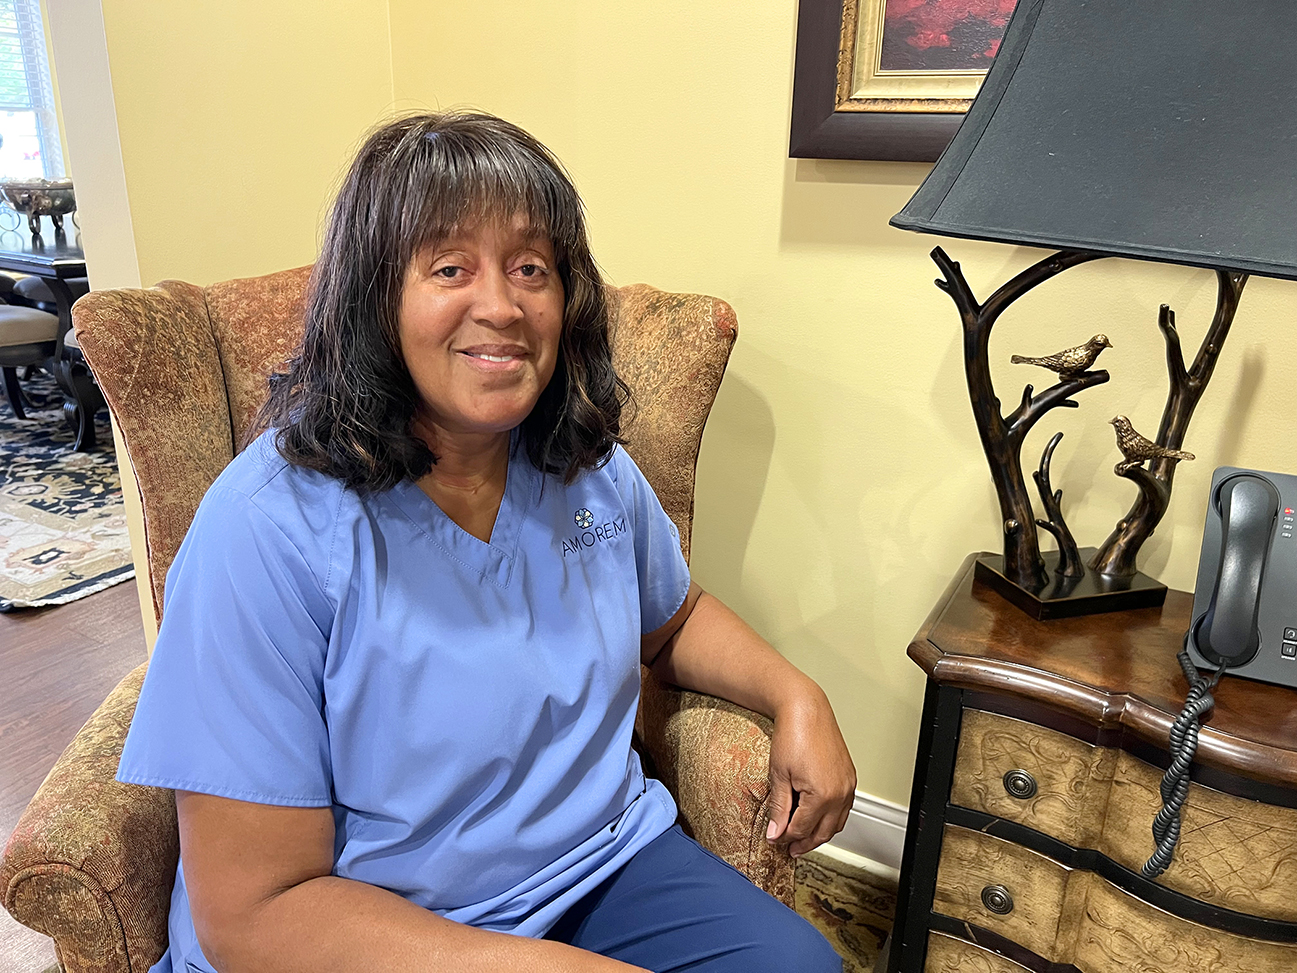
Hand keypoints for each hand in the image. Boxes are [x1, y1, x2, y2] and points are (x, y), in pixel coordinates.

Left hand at [764, 684, 855, 857]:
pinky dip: (830, 818)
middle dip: (805, 842)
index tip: (774, 839)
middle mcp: (840, 793)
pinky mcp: (850, 777)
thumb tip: (775, 832)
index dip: (786, 837)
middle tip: (789, 848)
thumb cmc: (792, 735)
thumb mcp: (778, 775)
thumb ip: (779, 808)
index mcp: (822, 795)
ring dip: (820, 833)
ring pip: (837, 823)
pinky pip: (844, 808)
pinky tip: (817, 817)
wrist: (806, 709)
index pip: (802, 828)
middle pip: (823, 831)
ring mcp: (848, 785)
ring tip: (802, 837)